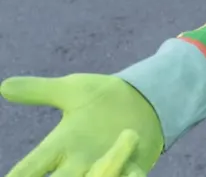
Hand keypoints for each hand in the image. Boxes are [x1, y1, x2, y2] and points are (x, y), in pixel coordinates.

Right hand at [0, 74, 163, 176]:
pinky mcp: (134, 169)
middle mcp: (79, 163)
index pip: (29, 169)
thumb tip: (4, 86)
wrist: (144, 100)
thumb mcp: (72, 90)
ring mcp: (107, 168)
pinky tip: (134, 169)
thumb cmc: (102, 98)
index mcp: (60, 145)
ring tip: (125, 138)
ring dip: (107, 166)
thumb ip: (40, 90)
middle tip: (64, 176)